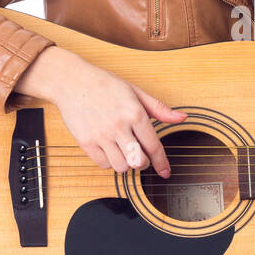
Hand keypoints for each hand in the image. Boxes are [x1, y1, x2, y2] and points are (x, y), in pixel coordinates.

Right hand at [14, 46, 186, 176]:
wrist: (72, 82)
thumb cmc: (105, 85)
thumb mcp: (136, 92)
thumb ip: (159, 109)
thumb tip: (182, 117)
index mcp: (134, 113)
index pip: (153, 146)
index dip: (162, 162)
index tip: (165, 172)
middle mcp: (119, 126)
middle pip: (138, 162)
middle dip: (143, 163)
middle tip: (140, 156)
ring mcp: (101, 135)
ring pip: (121, 167)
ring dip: (125, 164)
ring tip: (123, 151)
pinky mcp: (86, 142)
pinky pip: (103, 164)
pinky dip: (109, 162)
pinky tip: (109, 149)